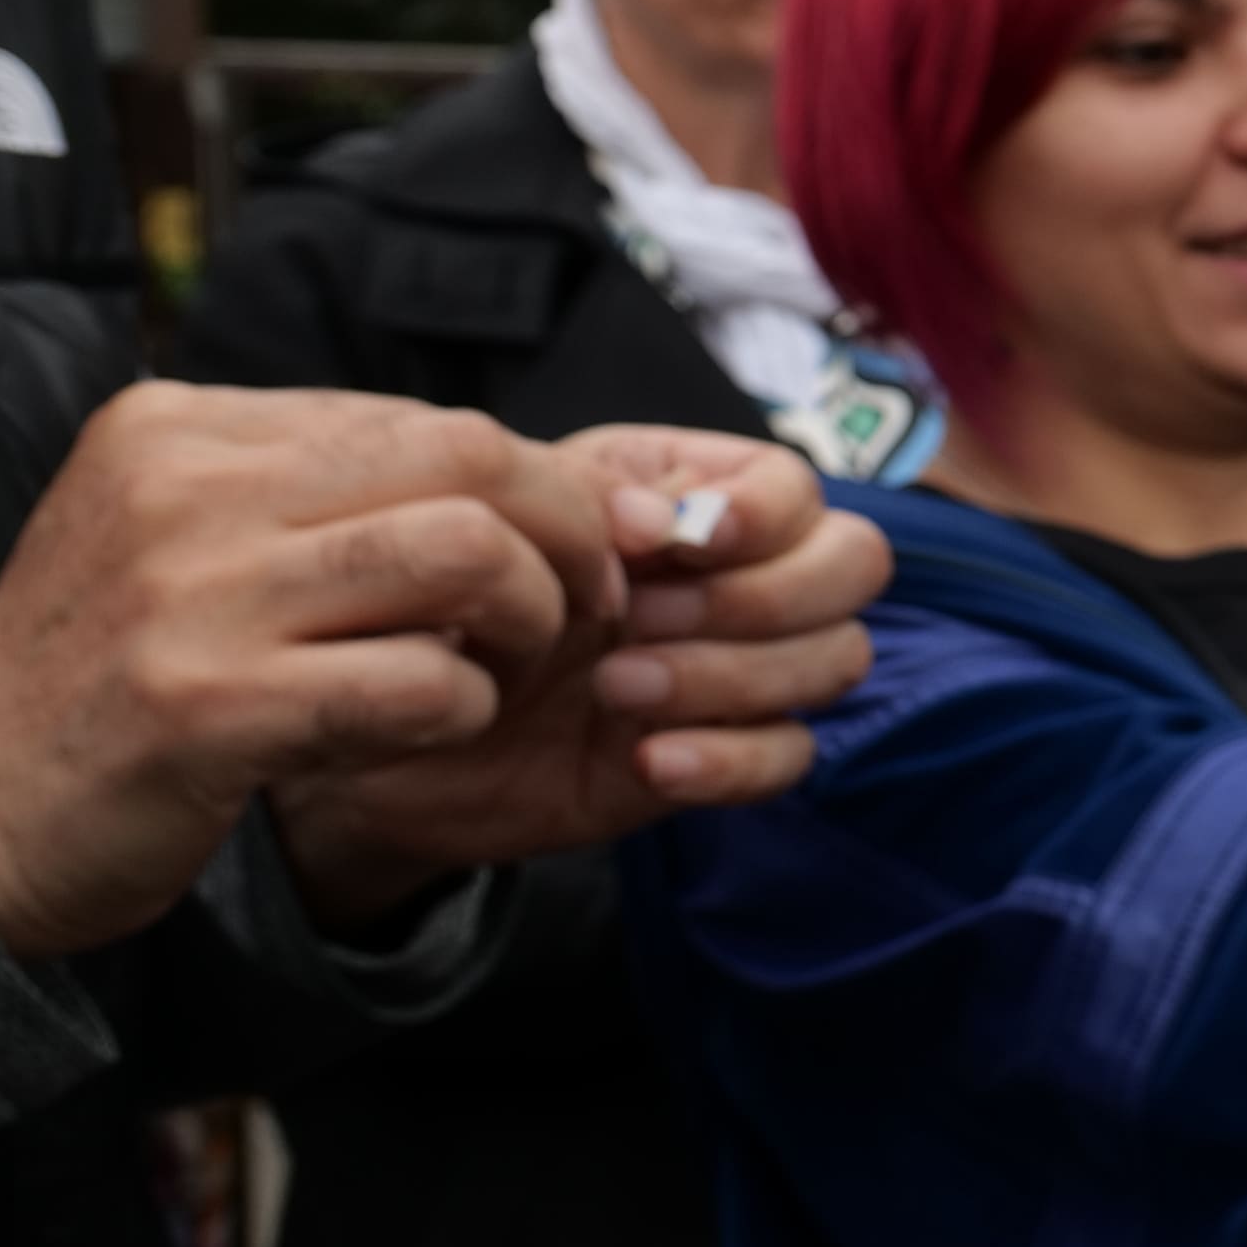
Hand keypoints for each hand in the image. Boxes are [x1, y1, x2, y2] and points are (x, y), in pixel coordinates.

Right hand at [0, 388, 637, 956]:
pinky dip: (464, 711)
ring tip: (506, 673)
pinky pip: (424, 683)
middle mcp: (184, 489)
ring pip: (467, 556)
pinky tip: (425, 734)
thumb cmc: (101, 685)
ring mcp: (191, 596)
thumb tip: (506, 473)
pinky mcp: (209, 710)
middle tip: (585, 604)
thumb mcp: (178, 545)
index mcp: (176, 427)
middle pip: (469, 458)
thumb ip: (307, 497)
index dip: (522, 488)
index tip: (553, 556)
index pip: (418, 419)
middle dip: (568, 531)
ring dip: (532, 623)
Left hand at [272, 430, 886, 923]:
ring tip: (615, 688)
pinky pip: (791, 755)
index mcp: (694, 490)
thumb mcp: (504, 517)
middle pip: (854, 565)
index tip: (660, 543)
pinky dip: (730, 758)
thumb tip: (660, 521)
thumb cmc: (446, 596)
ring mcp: (742, 664)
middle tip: (641, 618)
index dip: (752, 515)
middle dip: (759, 596)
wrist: (392, 714)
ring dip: (732, 675)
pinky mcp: (724, 751)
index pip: (796, 486)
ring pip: (835, 658)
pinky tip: (651, 759)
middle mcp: (739, 572)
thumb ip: (586, 498)